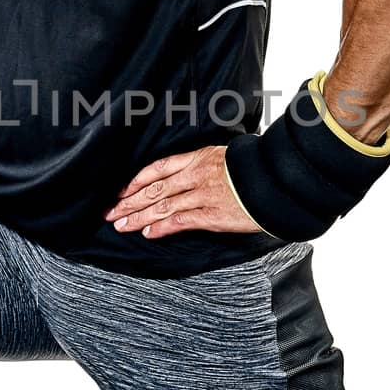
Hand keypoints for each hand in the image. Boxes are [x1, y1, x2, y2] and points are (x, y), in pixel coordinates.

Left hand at [103, 145, 259, 238]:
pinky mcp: (212, 215)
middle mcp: (196, 175)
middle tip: (110, 213)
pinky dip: (162, 227)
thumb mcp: (226, 157)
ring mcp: (203, 195)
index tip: (121, 191)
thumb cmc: (255, 169)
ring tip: (121, 225)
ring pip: (162, 206)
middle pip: (154, 189)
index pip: (158, 168)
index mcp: (198, 158)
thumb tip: (188, 174)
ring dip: (139, 217)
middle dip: (129, 202)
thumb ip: (205, 165)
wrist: (279, 180)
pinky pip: (181, 221)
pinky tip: (148, 233)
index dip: (136, 181)